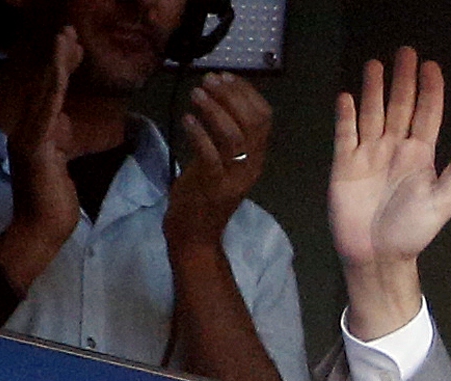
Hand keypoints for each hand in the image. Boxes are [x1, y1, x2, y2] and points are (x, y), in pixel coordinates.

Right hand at [0, 26, 83, 292]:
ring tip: (66, 39)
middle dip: (59, 58)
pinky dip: (54, 89)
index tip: (73, 48)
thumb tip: (64, 122)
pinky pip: (47, 112)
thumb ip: (60, 141)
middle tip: (70, 32)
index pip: (50, 94)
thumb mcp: (60, 165)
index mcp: (36, 133)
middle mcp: (28, 130)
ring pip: (45, 93)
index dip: (60, 69)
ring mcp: (29, 137)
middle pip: (45, 86)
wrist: (40, 230)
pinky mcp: (35, 148)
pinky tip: (61, 70)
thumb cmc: (53, 204)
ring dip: (56, 64)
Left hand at [164, 73, 271, 256]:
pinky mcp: (214, 187)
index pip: (264, 118)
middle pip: (252, 123)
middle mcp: (251, 166)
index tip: (225, 76)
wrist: (195, 235)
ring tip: (196, 94)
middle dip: (231, 96)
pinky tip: (186, 119)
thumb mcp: (220, 161)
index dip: (247, 92)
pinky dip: (198, 133)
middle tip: (208, 81)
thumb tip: (218, 97)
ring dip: (214, 111)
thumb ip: (224, 136)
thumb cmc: (203, 194)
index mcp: (256, 158)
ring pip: (234, 137)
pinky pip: (210, 155)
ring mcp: (234, 178)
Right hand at [329, 47, 450, 337]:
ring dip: (373, 90)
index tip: (431, 66)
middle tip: (405, 52)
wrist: (377, 256)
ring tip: (375, 65)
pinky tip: (346, 96)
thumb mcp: (441, 204)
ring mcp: (369, 154)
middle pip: (399, 106)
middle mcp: (395, 149)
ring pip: (372, 113)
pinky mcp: (345, 165)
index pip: (426, 115)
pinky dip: (346, 116)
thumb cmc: (412, 233)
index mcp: (420, 157)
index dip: (429, 91)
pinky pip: (345, 134)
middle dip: (403, 80)